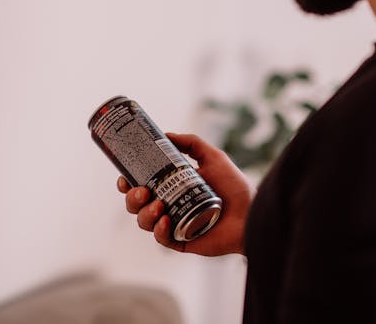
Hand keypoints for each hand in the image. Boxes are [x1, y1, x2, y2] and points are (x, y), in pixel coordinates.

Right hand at [117, 132, 254, 256]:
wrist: (251, 213)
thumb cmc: (235, 186)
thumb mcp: (213, 157)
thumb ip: (191, 143)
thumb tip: (166, 134)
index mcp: (172, 187)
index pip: (141, 186)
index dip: (128, 184)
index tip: (124, 178)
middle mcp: (169, 206)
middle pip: (135, 205)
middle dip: (132, 199)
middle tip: (143, 192)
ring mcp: (174, 224)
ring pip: (144, 222)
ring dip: (145, 213)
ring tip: (160, 206)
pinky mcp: (181, 241)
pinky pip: (161, 239)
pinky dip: (159, 230)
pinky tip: (166, 221)